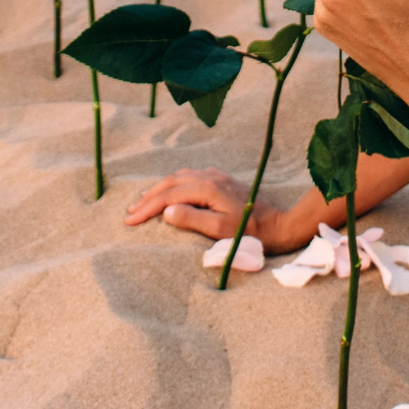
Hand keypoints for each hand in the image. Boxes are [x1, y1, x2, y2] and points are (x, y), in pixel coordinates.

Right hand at [123, 167, 297, 252]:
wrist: (278, 223)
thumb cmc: (250, 232)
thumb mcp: (221, 230)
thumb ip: (193, 220)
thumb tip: (166, 213)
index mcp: (206, 189)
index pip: (167, 196)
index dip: (146, 208)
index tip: (130, 221)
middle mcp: (209, 177)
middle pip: (169, 183)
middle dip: (147, 198)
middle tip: (130, 213)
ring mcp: (216, 177)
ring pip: (178, 177)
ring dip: (159, 189)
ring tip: (143, 202)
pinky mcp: (221, 180)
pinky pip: (190, 177)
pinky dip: (173, 184)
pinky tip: (170, 192)